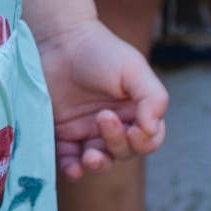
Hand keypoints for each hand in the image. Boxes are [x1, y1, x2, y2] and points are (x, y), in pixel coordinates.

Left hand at [36, 19, 167, 180]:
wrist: (59, 40)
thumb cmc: (101, 51)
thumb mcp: (133, 69)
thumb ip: (152, 98)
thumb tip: (151, 129)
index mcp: (136, 111)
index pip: (150, 140)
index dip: (144, 141)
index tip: (134, 129)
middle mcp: (114, 125)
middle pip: (125, 152)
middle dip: (117, 143)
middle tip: (102, 117)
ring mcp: (87, 132)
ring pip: (100, 161)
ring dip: (98, 164)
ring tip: (89, 156)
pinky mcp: (62, 134)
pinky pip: (70, 161)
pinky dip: (73, 170)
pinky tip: (73, 168)